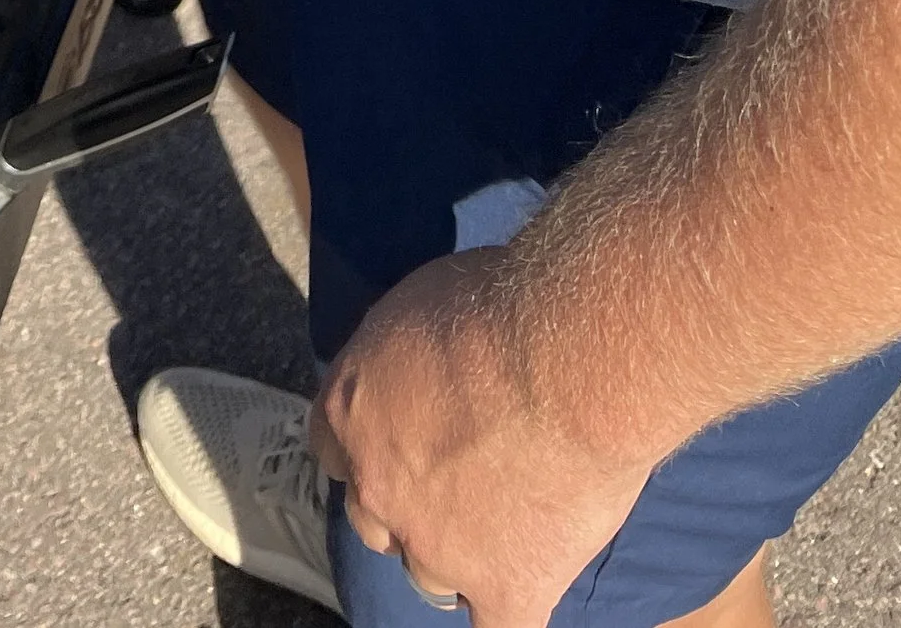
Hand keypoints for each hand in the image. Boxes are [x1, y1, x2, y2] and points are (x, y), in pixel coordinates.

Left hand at [311, 253, 650, 627]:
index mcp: (348, 412)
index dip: (370, 445)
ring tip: (508, 517)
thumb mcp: (419, 304)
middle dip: (409, 502)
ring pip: (430, 573)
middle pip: (374, 518)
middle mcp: (376, 488)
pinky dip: (508, 606)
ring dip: (459, 552)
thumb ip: (401, 360)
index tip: (404, 436)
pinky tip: (524, 589)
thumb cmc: (500, 307)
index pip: (332, 447)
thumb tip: (417, 370)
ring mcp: (437, 548)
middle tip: (460, 478)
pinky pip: (498, 625)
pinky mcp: (505, 588)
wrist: (568, 361)